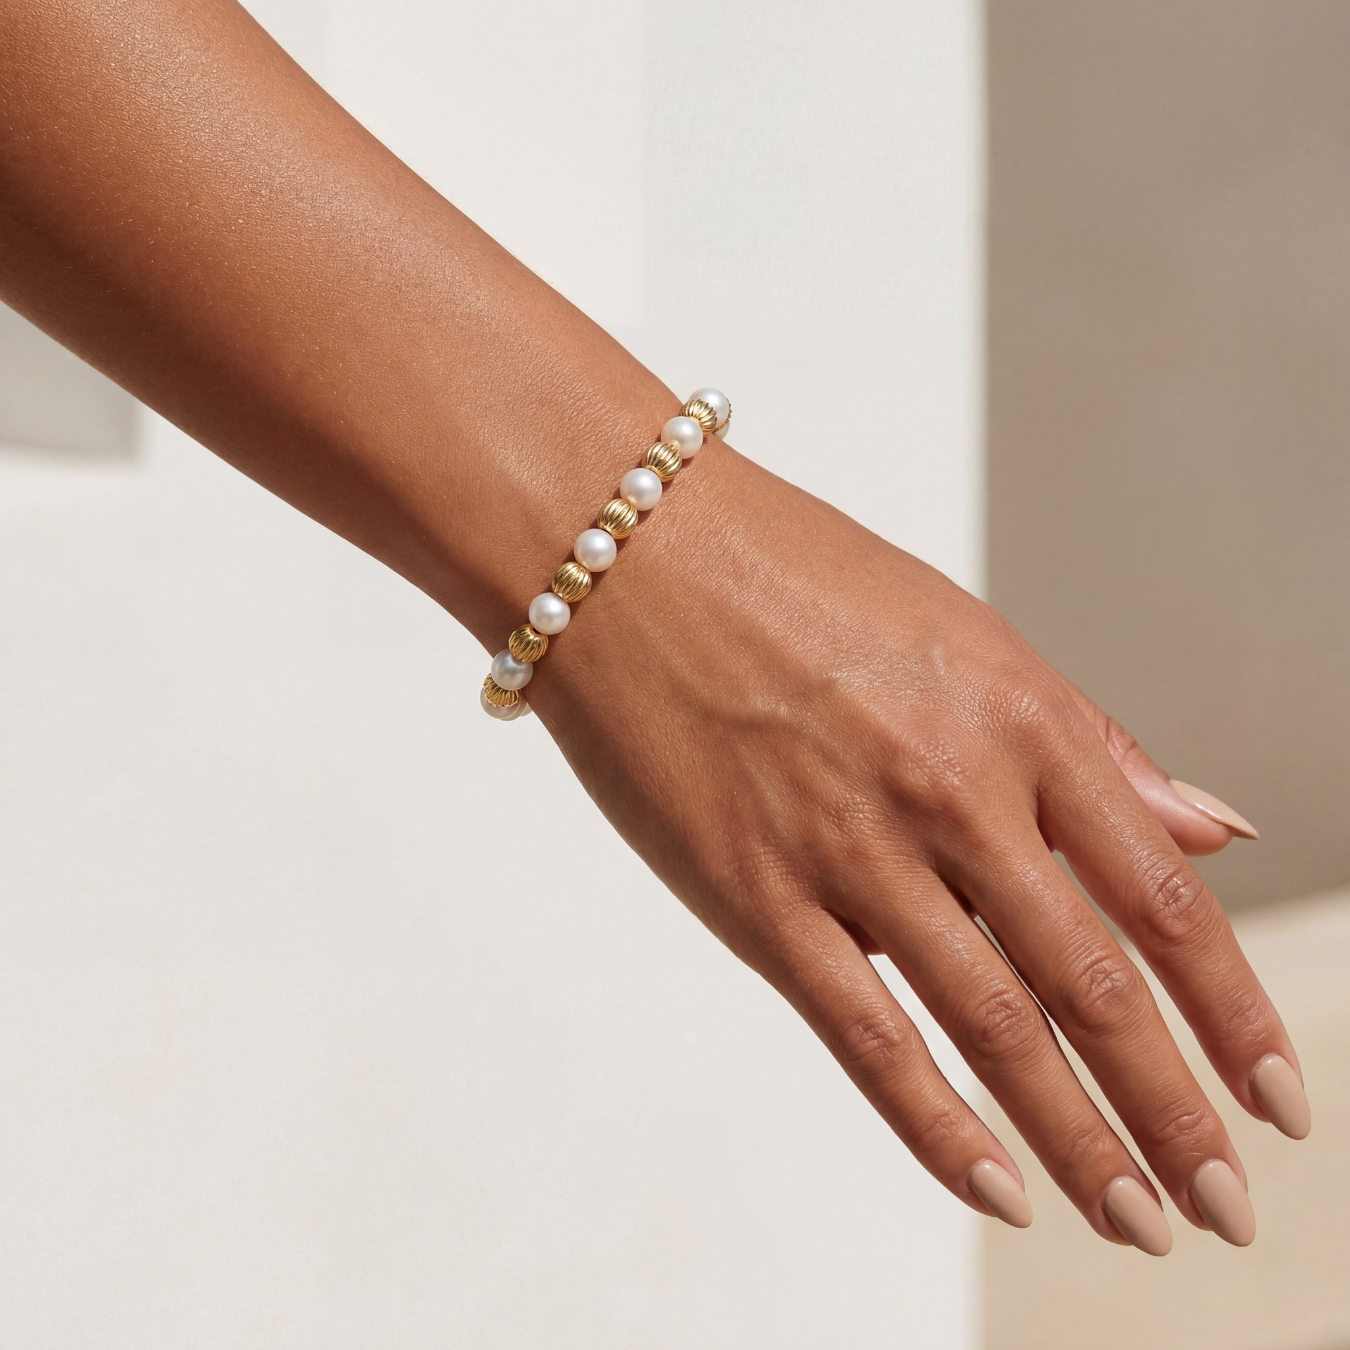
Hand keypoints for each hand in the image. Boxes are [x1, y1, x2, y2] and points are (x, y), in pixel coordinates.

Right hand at [530, 441, 1305, 1253]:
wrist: (631, 552)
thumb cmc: (797, 575)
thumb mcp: (968, 633)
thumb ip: (1089, 741)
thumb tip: (1206, 827)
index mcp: (1017, 721)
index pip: (1160, 899)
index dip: (1234, 1014)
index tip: (1279, 1098)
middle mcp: (951, 793)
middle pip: (1091, 987)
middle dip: (1172, 1114)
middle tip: (1228, 1206)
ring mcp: (850, 852)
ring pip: (992, 1030)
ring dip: (1078, 1144)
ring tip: (1137, 1222)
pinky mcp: (757, 897)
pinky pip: (863, 1033)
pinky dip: (936, 1126)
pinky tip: (998, 1188)